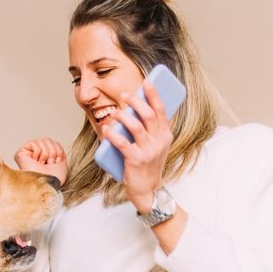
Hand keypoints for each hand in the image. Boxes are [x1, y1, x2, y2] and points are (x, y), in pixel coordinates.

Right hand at [14, 137, 67, 184]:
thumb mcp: (62, 161)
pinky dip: (38, 152)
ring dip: (46, 153)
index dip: (58, 151)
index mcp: (45, 156)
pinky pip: (34, 142)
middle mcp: (36, 154)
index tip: (56, 163)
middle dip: (52, 151)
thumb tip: (53, 142)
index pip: (54, 142)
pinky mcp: (21, 153)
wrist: (47, 184)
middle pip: (48, 139)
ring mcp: (28, 153)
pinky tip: (35, 161)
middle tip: (49, 164)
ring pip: (42, 140)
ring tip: (42, 164)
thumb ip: (58, 148)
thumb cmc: (55, 177)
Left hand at [101, 79, 173, 212]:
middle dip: (136, 101)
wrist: (147, 189)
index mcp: (166, 135)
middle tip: (124, 95)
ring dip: (123, 116)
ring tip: (114, 113)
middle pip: (148, 115)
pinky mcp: (136, 160)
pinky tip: (106, 130)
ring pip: (136, 126)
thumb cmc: (149, 165)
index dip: (154, 94)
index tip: (146, 81)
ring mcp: (148, 151)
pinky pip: (122, 143)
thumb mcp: (158, 145)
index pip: (161, 110)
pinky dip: (112, 135)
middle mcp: (159, 141)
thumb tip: (145, 107)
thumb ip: (155, 129)